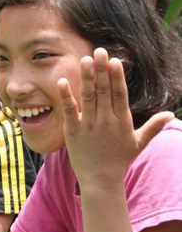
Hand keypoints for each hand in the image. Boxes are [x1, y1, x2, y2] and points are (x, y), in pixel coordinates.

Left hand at [58, 48, 173, 188]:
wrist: (100, 180)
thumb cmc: (119, 160)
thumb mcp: (138, 143)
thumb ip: (153, 127)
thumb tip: (170, 114)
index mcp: (122, 121)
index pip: (119, 94)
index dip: (117, 77)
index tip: (114, 60)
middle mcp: (106, 121)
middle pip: (104, 91)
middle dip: (101, 70)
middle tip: (98, 50)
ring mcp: (89, 126)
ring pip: (88, 97)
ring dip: (86, 77)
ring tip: (84, 59)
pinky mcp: (73, 132)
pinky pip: (70, 111)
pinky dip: (66, 96)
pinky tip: (62, 81)